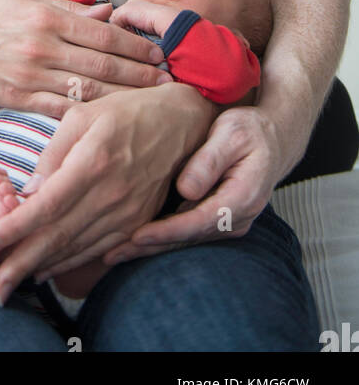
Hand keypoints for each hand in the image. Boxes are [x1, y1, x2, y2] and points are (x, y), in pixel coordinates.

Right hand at [0, 0, 168, 118]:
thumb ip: (70, 9)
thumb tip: (109, 14)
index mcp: (47, 18)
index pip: (103, 35)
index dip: (136, 46)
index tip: (160, 53)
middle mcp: (41, 48)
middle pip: (102, 66)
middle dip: (140, 75)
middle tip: (169, 83)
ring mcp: (30, 77)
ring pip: (87, 92)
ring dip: (123, 98)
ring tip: (150, 102)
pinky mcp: (20, 100)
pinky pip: (62, 111)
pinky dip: (89, 115)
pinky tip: (111, 118)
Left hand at [0, 82, 215, 303]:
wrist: (182, 121)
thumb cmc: (126, 111)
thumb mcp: (82, 115)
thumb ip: (53, 154)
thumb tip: (29, 192)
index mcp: (93, 162)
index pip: (46, 205)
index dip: (15, 228)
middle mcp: (111, 194)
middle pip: (59, 237)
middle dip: (21, 264)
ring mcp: (128, 213)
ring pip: (77, 249)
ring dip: (43, 269)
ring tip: (12, 282)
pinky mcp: (139, 222)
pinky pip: (99, 250)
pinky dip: (71, 263)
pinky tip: (47, 270)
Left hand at [98, 105, 288, 267]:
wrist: (273, 140)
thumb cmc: (249, 131)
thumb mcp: (231, 133)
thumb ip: (209, 160)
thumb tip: (186, 190)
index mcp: (242, 197)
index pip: (198, 222)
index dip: (165, 231)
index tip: (136, 236)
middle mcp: (237, 218)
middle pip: (188, 239)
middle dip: (149, 248)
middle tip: (110, 254)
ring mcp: (229, 223)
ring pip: (186, 241)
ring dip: (151, 249)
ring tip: (113, 253)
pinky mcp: (219, 221)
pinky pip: (188, 234)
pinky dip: (162, 239)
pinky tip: (134, 242)